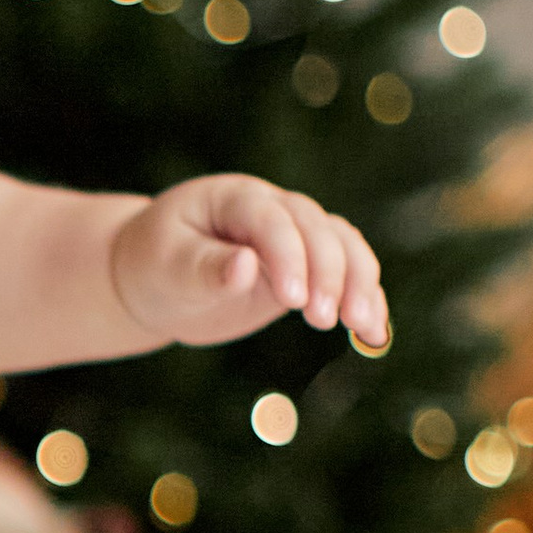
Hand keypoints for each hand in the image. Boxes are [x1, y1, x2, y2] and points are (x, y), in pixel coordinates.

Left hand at [110, 174, 388, 348]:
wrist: (157, 277)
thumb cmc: (156, 267)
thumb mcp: (167, 268)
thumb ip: (205, 268)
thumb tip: (246, 266)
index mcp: (235, 197)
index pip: (272, 219)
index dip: (288, 255)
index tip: (292, 301)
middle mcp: (274, 209)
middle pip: (318, 230)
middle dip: (328, 275)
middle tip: (323, 321)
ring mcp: (297, 236)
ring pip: (344, 247)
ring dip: (359, 285)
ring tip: (361, 327)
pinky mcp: (309, 266)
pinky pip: (349, 275)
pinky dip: (366, 301)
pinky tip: (376, 335)